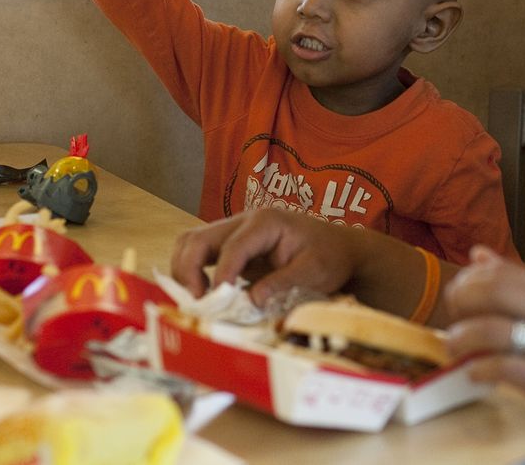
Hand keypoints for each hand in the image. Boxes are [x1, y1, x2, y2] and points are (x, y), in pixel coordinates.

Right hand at [170, 209, 357, 305]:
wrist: (338, 248)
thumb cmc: (330, 257)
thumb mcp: (315, 272)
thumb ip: (283, 283)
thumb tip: (250, 300)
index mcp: (266, 222)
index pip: (233, 247)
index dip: (221, 275)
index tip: (216, 302)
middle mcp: (244, 222)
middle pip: (199, 238)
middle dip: (189, 270)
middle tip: (197, 302)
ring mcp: (235, 232)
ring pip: (192, 242)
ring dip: (185, 270)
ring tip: (196, 300)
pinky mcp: (231, 247)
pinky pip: (200, 253)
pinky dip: (192, 272)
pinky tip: (203, 296)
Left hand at [445, 245, 524, 439]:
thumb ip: (514, 281)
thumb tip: (476, 254)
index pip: (500, 273)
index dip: (468, 282)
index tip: (455, 297)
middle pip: (495, 293)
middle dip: (463, 302)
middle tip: (451, 318)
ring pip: (496, 331)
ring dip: (464, 337)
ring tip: (453, 345)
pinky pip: (505, 368)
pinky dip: (481, 369)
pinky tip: (474, 373)